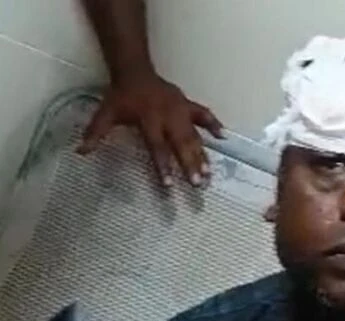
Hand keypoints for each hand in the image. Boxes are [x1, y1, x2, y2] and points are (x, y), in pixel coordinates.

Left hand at [78, 71, 223, 186]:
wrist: (135, 71)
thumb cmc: (121, 96)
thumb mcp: (105, 113)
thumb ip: (96, 133)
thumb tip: (81, 152)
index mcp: (148, 119)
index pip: (157, 147)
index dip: (162, 166)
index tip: (168, 185)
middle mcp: (168, 116)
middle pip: (181, 144)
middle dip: (190, 164)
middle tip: (198, 183)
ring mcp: (181, 110)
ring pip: (194, 134)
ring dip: (202, 154)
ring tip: (210, 173)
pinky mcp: (188, 104)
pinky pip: (204, 114)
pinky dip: (214, 124)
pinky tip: (223, 137)